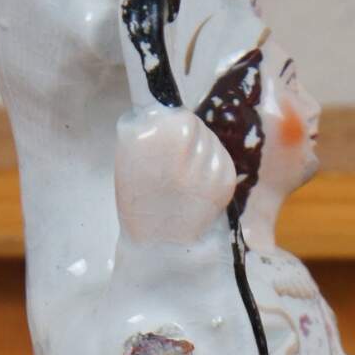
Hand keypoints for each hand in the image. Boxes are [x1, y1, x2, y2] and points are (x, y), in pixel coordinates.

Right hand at [115, 106, 236, 246]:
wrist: (159, 245)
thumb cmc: (139, 202)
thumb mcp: (129, 158)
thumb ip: (147, 129)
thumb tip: (166, 109)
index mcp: (151, 134)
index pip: (175, 112)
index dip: (170, 126)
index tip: (164, 142)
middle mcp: (182, 143)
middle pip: (194, 124)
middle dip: (187, 140)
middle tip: (174, 165)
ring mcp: (207, 160)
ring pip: (210, 141)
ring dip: (201, 153)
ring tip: (186, 177)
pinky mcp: (226, 179)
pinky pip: (222, 159)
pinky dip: (212, 168)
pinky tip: (198, 185)